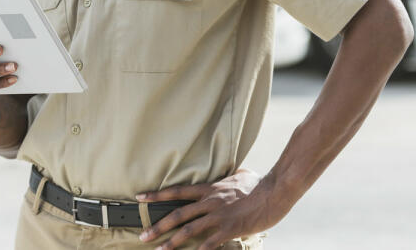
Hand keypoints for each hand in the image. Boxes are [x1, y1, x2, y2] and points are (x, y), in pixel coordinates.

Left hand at [137, 169, 286, 248]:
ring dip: (171, 242)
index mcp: (210, 189)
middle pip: (178, 214)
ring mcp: (219, 215)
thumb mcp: (241, 175)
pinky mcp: (229, 228)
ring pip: (188, 230)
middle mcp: (210, 201)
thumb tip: (232, 174)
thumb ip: (230, 177)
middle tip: (143, 235)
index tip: (140, 198)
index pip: (178, 191)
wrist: (274, 191)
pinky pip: (209, 243)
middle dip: (158, 226)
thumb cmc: (259, 184)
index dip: (157, 194)